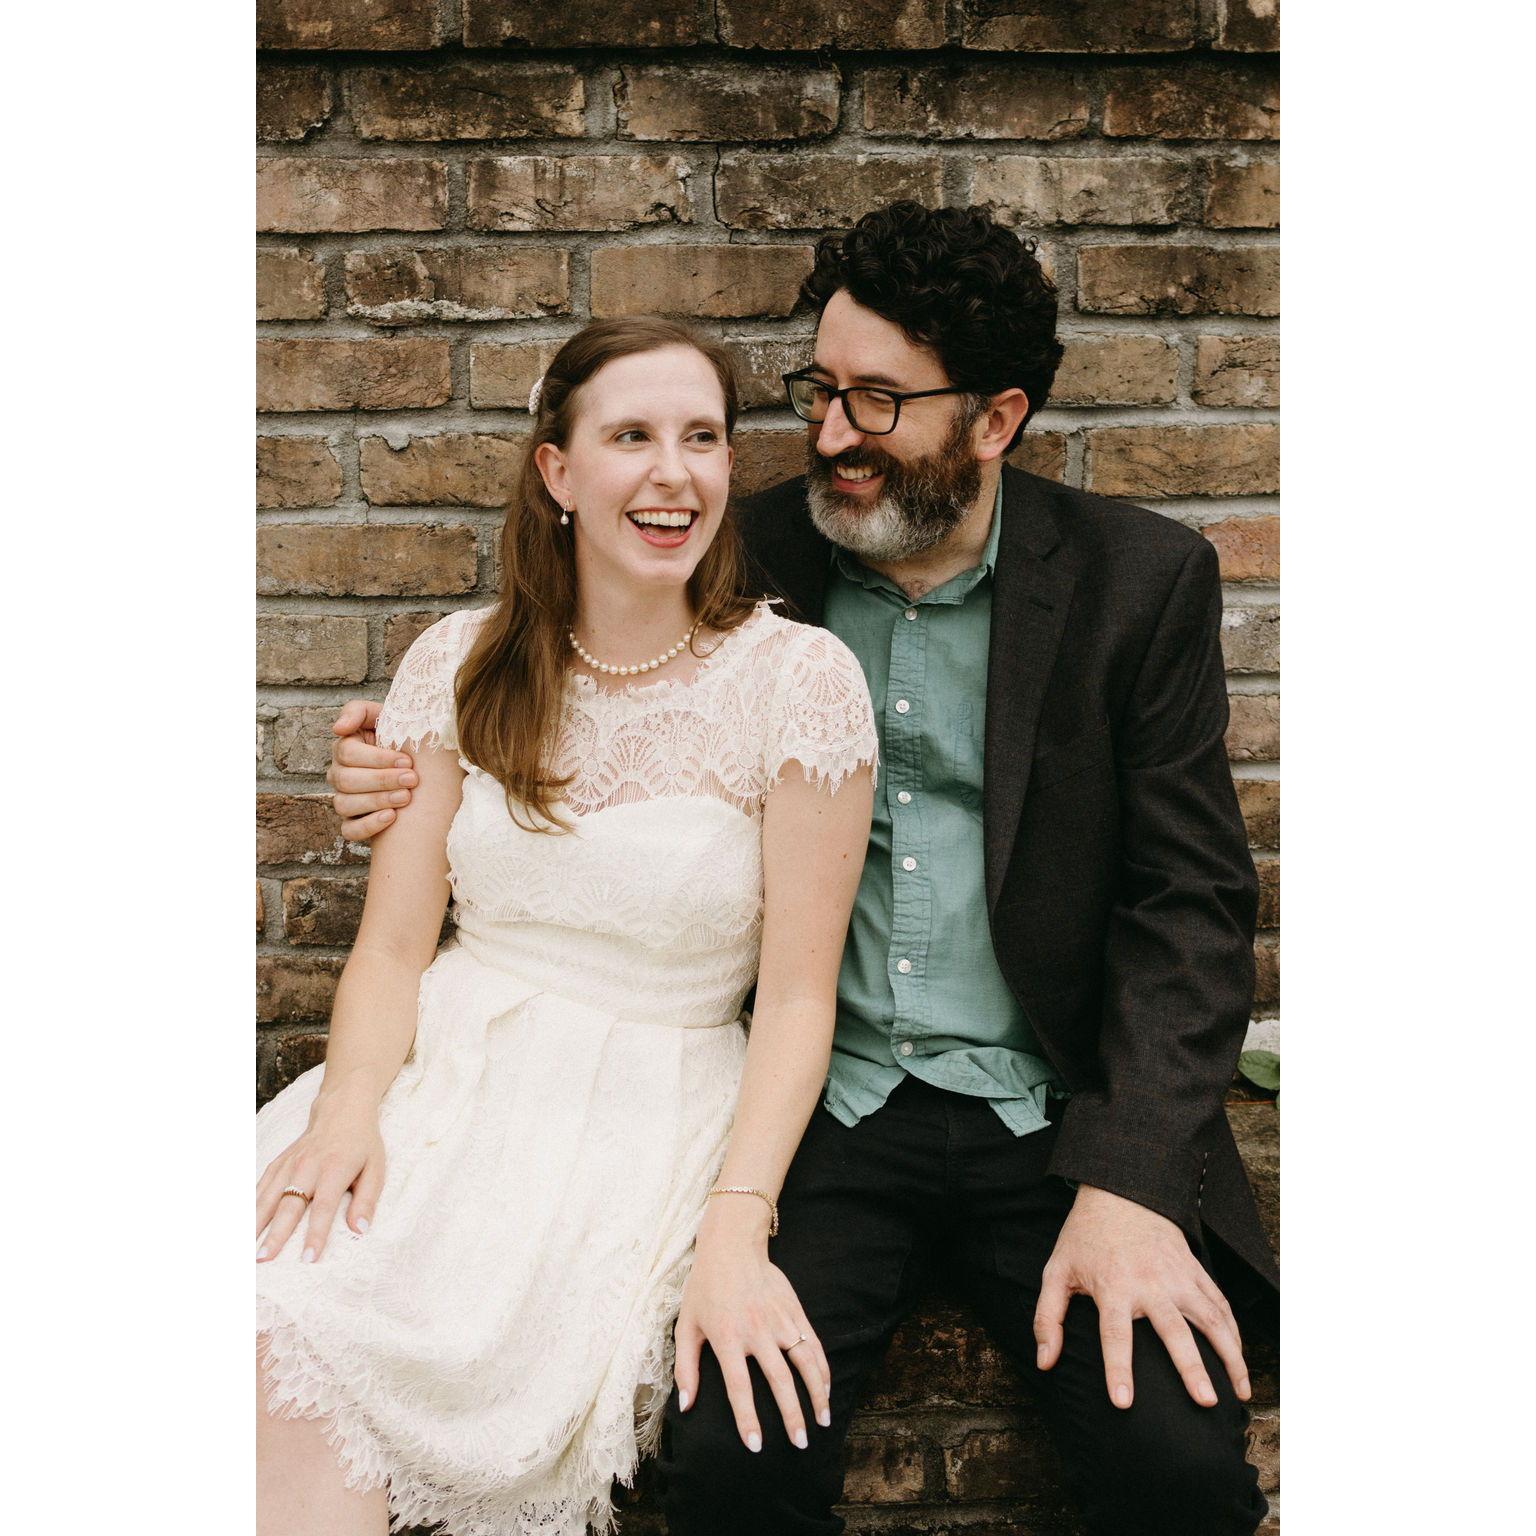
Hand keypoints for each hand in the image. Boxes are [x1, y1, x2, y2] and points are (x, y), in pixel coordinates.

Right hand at [256, 1094, 385, 1264]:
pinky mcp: (278, 1163)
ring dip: (255, 1224)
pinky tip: (242, 1226)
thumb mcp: (376, 1168)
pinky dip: (249, 1207)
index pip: (323, 1207)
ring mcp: (289, 1164)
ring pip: (268, 1197)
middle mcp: (308, 1166)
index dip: (316, 1234)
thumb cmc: (362, 1144)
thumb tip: (360, 1230)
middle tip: (263, 1260)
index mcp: (335, 1169)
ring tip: (245, 1249)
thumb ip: (367, 1199)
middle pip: (289, 1205)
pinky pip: (260, 1187)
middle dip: (276, 1234)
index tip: (308, 1258)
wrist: (341, 1111)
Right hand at [326, 699, 417, 840]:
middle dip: (382, 779)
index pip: (347, 753)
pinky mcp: (353, 823)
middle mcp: (340, 774)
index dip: (377, 758)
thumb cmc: (405, 740)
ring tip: (406, 797)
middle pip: (346, 780)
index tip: (407, 760)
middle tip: (412, 779)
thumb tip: (338, 729)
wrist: (426, 770)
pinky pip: (349, 830)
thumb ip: (359, 711)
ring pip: (345, 804)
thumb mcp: (387, 717)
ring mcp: (344, 799)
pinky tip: (391, 817)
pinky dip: (369, 825)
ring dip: (378, 801)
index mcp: (345, 748)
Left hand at [673, 1217, 831, 1452]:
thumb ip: (686, 1368)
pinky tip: (826, 1389)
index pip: (740, 1386)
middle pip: (779, 1380)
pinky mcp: (794, 1310)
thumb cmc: (704, 1288)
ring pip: (804, 1362)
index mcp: (727, 1337)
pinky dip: (822, 1369)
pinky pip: (813, 1343)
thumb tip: (686, 1406)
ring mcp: (779, 1319)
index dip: (748, 1419)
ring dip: (816, 1394)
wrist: (731, 1246)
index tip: (757, 1446)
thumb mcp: (686, 1326)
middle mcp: (756, 1330)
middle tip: (800, 1443)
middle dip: (791, 1415)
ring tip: (822, 1421)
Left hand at [1034, 1184, 1249, 1410]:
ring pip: (1210, 1319)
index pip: (1114, 1334)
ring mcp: (1177, 1276)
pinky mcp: (1195, 1269)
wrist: (1120, 1192)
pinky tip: (1239, 1358)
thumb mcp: (1056, 1270)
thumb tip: (1044, 1362)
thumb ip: (1047, 1317)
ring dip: (1229, 1355)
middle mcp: (1150, 1282)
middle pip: (1174, 1331)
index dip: (1117, 1368)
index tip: (1123, 1402)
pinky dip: (1234, 1332)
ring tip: (1240, 1392)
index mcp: (1113, 1285)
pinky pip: (1220, 1304)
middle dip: (1191, 1368)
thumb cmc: (1085, 1237)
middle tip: (1206, 1402)